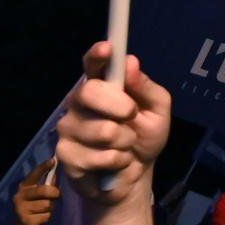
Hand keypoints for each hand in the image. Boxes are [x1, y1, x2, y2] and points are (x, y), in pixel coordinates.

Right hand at [13, 159, 61, 224]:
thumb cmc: (34, 211)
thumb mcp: (38, 197)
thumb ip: (46, 186)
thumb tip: (56, 173)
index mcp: (23, 188)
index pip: (34, 175)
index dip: (43, 167)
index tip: (53, 160)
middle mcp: (20, 197)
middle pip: (44, 190)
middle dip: (54, 193)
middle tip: (56, 196)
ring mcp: (22, 209)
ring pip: (47, 204)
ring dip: (50, 209)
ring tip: (43, 212)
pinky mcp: (26, 221)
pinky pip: (45, 216)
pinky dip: (46, 218)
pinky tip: (40, 221)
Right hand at [57, 45, 169, 208]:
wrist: (135, 175)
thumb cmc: (144, 136)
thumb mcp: (158, 112)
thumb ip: (147, 88)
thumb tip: (131, 62)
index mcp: (101, 86)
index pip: (92, 65)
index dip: (97, 55)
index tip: (107, 49)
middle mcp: (79, 103)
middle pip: (89, 92)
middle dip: (120, 106)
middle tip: (132, 116)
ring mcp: (69, 129)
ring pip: (102, 130)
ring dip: (125, 141)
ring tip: (125, 145)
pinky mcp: (66, 155)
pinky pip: (99, 156)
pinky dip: (117, 161)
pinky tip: (114, 162)